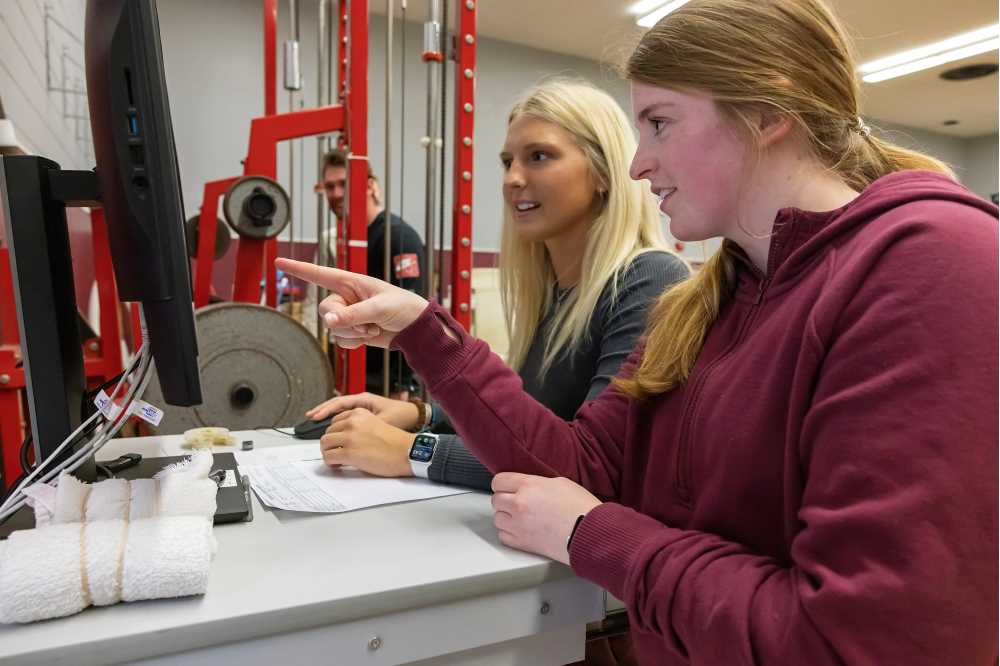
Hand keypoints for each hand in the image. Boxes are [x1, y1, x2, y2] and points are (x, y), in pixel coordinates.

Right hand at [275, 258, 427, 348]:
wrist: (416, 328)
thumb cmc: (403, 307)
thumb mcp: (379, 308)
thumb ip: (353, 315)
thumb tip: (328, 322)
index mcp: (351, 282)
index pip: (319, 274)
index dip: (298, 268)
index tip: (279, 261)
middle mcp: (346, 297)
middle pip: (324, 310)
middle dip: (344, 321)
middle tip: (367, 324)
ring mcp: (348, 315)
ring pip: (333, 329)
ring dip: (353, 333)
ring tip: (374, 328)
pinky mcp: (353, 331)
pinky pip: (340, 341)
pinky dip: (354, 343)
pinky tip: (370, 337)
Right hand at [306, 392, 420, 429]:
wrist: (413, 416)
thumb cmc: (401, 416)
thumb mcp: (384, 421)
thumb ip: (368, 426)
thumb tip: (353, 434)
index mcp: (364, 399)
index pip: (340, 402)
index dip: (326, 409)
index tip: (316, 416)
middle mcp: (361, 402)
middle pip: (336, 404)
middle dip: (322, 410)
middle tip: (309, 416)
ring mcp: (361, 408)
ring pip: (340, 410)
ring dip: (327, 414)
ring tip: (313, 419)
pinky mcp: (363, 415)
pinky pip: (345, 416)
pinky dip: (336, 420)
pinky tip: (330, 427)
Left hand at [320, 408, 415, 476]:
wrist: (406, 452)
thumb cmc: (395, 442)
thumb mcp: (375, 424)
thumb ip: (357, 427)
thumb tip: (342, 438)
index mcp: (359, 413)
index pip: (335, 420)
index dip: (336, 433)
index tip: (338, 441)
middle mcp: (352, 422)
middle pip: (328, 432)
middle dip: (331, 444)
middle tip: (337, 452)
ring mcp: (349, 437)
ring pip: (325, 443)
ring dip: (328, 453)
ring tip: (336, 459)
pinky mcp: (349, 452)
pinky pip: (329, 457)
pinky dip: (330, 463)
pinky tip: (337, 465)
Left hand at [490, 473, 601, 564]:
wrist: (590, 533)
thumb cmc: (581, 508)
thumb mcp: (560, 483)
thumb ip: (537, 483)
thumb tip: (527, 485)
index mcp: (528, 485)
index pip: (498, 481)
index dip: (503, 484)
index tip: (507, 487)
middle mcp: (519, 504)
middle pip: (495, 500)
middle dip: (505, 500)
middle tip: (516, 503)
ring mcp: (518, 524)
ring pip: (497, 518)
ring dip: (506, 517)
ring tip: (520, 517)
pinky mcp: (521, 542)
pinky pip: (503, 536)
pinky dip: (509, 533)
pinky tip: (521, 530)